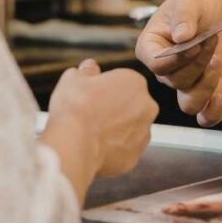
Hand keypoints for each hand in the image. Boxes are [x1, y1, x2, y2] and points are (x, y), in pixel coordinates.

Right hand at [47, 60, 158, 177]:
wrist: (75, 144)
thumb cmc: (75, 107)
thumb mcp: (74, 79)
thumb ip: (86, 70)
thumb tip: (90, 67)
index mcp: (135, 82)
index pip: (122, 81)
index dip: (103, 88)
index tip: (89, 96)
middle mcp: (148, 106)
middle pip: (130, 105)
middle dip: (114, 108)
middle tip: (90, 115)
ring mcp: (145, 132)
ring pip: (130, 128)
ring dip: (116, 129)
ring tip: (91, 133)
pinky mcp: (136, 155)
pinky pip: (125, 149)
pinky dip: (113, 149)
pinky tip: (95, 147)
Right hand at [135, 0, 221, 126]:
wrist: (221, 9)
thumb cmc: (198, 2)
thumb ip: (184, 15)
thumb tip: (182, 37)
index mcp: (150, 48)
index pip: (157, 65)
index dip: (178, 58)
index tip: (195, 42)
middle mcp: (165, 71)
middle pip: (177, 81)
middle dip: (199, 61)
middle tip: (211, 38)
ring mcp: (186, 83)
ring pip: (189, 104)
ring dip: (206, 85)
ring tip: (217, 61)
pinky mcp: (208, 90)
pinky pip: (205, 115)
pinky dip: (212, 113)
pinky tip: (220, 98)